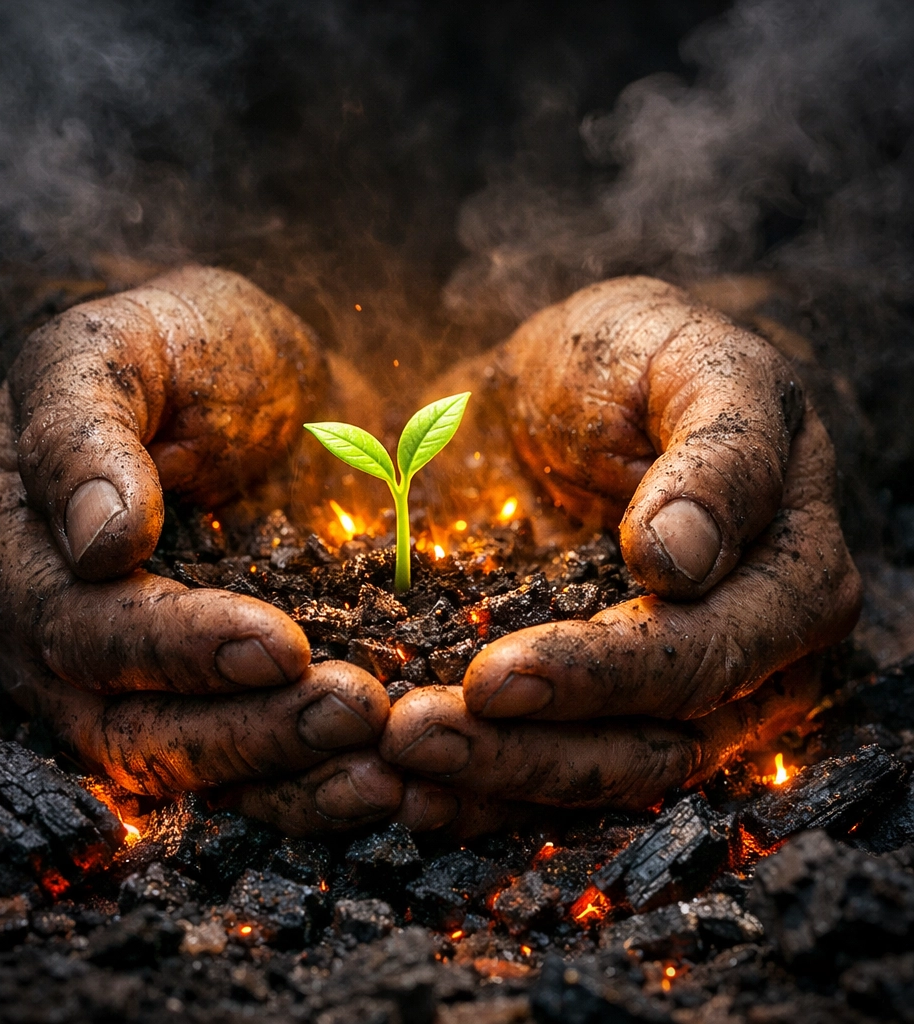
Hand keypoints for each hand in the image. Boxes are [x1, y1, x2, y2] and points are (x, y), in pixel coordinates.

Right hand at [0, 266, 402, 834]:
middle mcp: (65, 640)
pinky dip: (310, 781)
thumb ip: (85, 434)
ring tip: (381, 772)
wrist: (243, 371)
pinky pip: (247, 760)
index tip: (281, 645)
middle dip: (248, 731)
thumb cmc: (172, 348)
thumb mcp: (118, 353)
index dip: (178, 648)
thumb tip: (100, 541)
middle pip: (135, 727)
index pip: (86, 631)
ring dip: (288, 775)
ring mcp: (138, 677)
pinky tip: (381, 782)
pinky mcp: (212, 689)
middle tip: (354, 712)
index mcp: (22, 556)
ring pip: (195, 764)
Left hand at [382, 276, 861, 832]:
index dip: (601, 677)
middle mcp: (742, 659)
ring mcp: (667, 693)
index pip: (704, 657)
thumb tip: (685, 563)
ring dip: (492, 781)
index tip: (493, 677)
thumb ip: (719, 456)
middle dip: (529, 750)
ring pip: (596, 777)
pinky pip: (550, 767)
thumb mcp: (697, 368)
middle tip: (415, 735)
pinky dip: (479, 788)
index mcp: (788, 577)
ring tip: (391, 769)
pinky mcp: (596, 702)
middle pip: (651, 746)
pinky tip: (406, 786)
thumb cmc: (646, 360)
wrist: (575, 379)